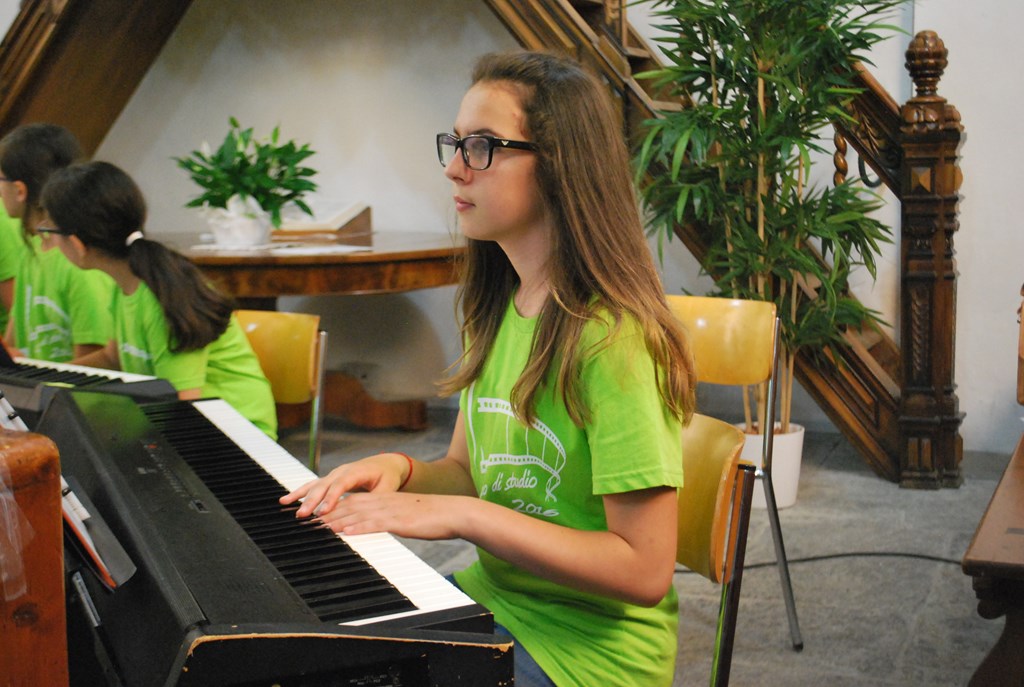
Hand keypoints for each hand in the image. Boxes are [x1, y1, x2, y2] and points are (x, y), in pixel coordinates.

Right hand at [279, 452, 408, 518]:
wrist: (385, 464)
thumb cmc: (387, 476)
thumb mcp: (387, 487)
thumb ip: (376, 499)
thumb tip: (370, 512)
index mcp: (356, 471)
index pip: (341, 484)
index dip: (331, 498)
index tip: (323, 511)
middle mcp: (342, 471)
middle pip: (324, 485)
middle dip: (312, 500)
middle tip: (302, 514)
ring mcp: (334, 474)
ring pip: (315, 484)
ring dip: (300, 495)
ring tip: (286, 504)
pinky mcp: (330, 480)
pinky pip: (313, 486)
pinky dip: (300, 492)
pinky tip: (286, 500)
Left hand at [311, 490, 470, 538]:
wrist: (455, 513)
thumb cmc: (433, 518)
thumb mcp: (406, 517)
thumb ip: (390, 520)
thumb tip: (378, 527)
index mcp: (386, 499)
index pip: (354, 502)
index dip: (333, 507)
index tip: (315, 513)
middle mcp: (385, 502)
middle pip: (350, 506)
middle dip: (327, 512)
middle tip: (306, 519)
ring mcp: (391, 510)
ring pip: (358, 513)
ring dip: (336, 519)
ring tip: (317, 525)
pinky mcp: (399, 521)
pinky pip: (375, 524)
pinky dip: (358, 527)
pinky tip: (345, 531)